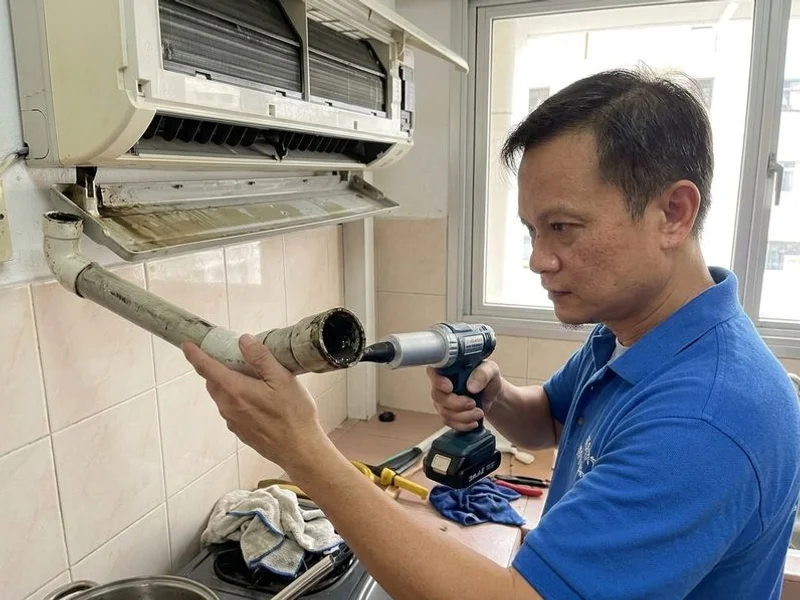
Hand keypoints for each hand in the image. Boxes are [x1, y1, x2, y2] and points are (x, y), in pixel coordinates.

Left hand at [182, 334, 326, 469]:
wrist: (299, 450)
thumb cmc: (294, 414)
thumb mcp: (283, 379)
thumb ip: (261, 358)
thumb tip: (244, 340)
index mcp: (236, 390)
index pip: (206, 368)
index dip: (195, 355)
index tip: (187, 345)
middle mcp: (228, 406)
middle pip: (213, 381)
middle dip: (216, 367)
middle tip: (231, 356)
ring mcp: (233, 421)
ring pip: (222, 396)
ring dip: (228, 383)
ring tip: (251, 377)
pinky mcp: (240, 431)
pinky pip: (231, 409)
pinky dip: (237, 398)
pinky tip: (258, 399)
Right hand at [426, 360, 502, 431]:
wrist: (492, 394)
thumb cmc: (488, 378)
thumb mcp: (490, 370)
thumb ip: (482, 374)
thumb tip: (471, 386)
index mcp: (448, 368)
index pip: (434, 373)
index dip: (439, 382)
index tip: (450, 388)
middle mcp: (441, 384)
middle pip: (438, 396)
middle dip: (456, 404)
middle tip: (472, 403)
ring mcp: (442, 400)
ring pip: (444, 412)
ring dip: (463, 416)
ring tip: (478, 412)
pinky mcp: (447, 413)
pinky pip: (449, 422)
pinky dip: (463, 424)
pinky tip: (473, 421)